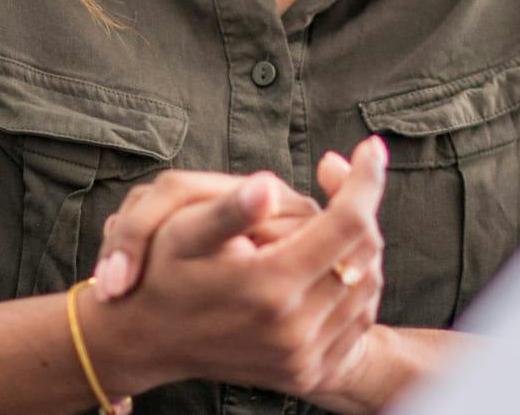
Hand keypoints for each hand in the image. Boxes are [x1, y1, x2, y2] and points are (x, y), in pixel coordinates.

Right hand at [93, 133, 388, 399]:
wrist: (148, 339)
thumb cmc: (162, 273)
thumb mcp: (181, 230)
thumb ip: (229, 209)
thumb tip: (267, 189)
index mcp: (268, 286)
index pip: (347, 223)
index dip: (365, 179)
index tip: (371, 147)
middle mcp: (293, 329)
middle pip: (365, 252)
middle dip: (360, 206)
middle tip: (335, 176)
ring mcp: (303, 356)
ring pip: (368, 286)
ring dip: (358, 245)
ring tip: (327, 217)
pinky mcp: (307, 372)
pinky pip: (357, 321)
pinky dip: (355, 283)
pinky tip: (327, 260)